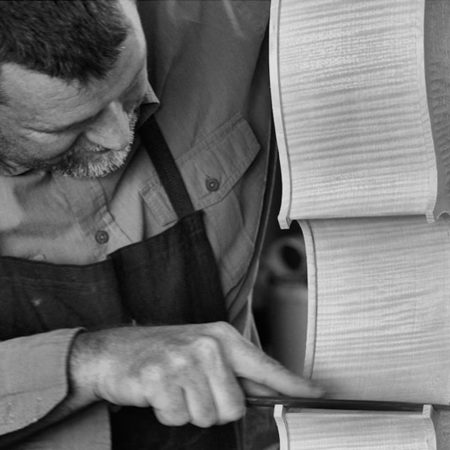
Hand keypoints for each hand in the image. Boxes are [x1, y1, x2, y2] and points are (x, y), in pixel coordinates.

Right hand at [70, 322, 322, 427]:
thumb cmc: (166, 352)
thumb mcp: (204, 351)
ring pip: (207, 415)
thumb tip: (274, 390)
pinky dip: (167, 413)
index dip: (294, 384)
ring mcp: (182, 360)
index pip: (265, 365)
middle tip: (193, 389)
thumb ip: (238, 371)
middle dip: (214, 407)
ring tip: (174, 388)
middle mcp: (207, 346)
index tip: (319, 393)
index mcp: (222, 337)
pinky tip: (159, 392)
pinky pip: (177, 417)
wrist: (116, 351)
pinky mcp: (158, 377)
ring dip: (189, 410)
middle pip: (235, 406)